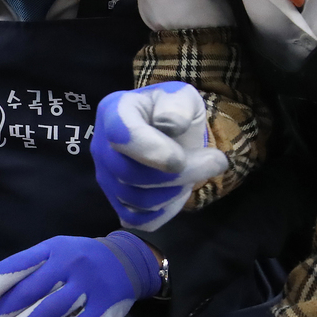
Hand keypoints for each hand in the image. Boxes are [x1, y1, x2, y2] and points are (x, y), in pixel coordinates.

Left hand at [0, 232, 162, 316]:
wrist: (128, 261)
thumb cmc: (79, 260)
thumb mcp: (55, 253)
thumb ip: (29, 272)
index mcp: (53, 249)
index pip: (19, 264)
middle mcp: (69, 265)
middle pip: (30, 291)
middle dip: (1, 314)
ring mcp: (88, 287)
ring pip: (50, 311)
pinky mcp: (104, 308)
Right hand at [93, 82, 228, 230]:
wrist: (167, 133)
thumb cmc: (173, 111)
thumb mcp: (182, 96)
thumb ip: (178, 104)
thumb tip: (170, 125)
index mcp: (113, 112)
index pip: (121, 135)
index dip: (151, 151)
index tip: (180, 159)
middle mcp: (101, 147)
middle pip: (129, 174)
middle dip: (178, 174)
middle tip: (215, 161)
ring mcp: (106, 177)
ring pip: (135, 200)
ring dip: (175, 192)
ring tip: (197, 173)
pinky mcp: (116, 202)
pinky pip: (137, 219)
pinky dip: (162, 213)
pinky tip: (177, 194)